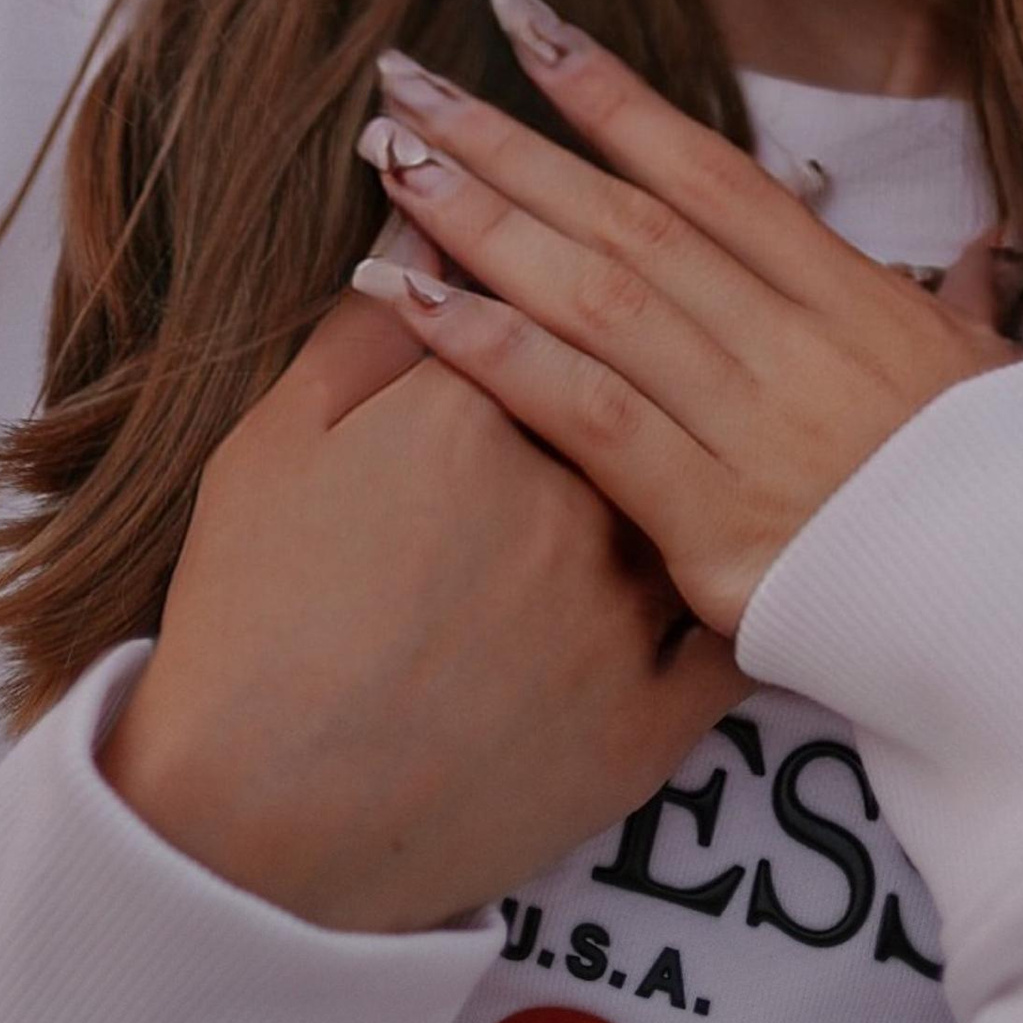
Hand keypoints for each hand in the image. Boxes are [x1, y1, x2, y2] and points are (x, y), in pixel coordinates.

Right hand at [100, 279, 746, 935]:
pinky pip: (731, 632)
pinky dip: (750, 576)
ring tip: (727, 371)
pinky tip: (772, 531)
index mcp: (474, 408)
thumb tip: (423, 225)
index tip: (525, 192)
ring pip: (698, 481)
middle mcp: (572, 491)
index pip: (528, 287)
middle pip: (623, 369)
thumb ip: (365, 331)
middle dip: (623, 304)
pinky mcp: (653, 717)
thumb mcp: (276, 445)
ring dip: (720, 420)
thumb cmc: (250, 622)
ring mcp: (623, 607)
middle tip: (633, 272)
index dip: (524, 234)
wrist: (252, 829)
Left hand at [351, 0, 1022, 636]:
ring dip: (476, 217)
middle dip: (505, 138)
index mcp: (846, 296)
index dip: (611, 93)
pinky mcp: (708, 515)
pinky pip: (582, 409)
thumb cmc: (1021, 507)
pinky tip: (409, 294)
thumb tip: (990, 251)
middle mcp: (787, 336)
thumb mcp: (998, 383)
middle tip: (404, 78)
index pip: (705, 170)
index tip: (524, 25)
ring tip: (385, 158)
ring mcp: (746, 419)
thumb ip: (968, 309)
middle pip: (622, 214)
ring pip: (590, 289)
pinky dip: (489, 346)